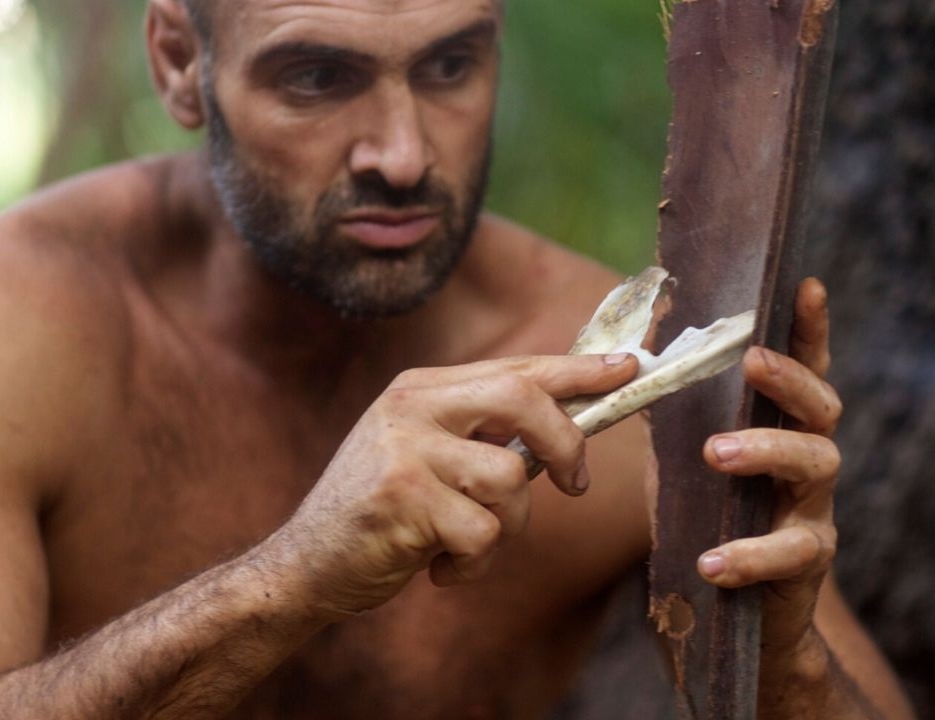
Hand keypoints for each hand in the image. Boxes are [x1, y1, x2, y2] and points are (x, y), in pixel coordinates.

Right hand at [269, 353, 638, 620]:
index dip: (578, 369)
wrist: (306, 563)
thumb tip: (565, 425)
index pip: (517, 367)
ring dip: (508, 527)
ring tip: (467, 542)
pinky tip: (439, 568)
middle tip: (575, 484)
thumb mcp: (425, 452)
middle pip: (522, 400)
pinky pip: (483, 533)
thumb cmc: (382, 512)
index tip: (628, 367)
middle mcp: (412, 404)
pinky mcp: (403, 497)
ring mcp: (405, 448)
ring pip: (511, 479)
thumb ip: (481, 432)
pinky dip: (474, 565)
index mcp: (424, 387)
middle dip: (566, 443)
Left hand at [697, 277, 842, 657]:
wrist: (739, 623)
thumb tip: (637, 351)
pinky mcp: (807, 566)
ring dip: (767, 451)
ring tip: (716, 452)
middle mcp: (810, 463)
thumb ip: (671, 415)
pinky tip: (712, 560)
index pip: (804, 370)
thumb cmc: (713, 526)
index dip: (810, 329)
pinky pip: (790, 553)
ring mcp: (814, 513)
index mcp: (782, 431)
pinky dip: (748, 554)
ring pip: (817, 465)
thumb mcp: (683, 464)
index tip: (804, 286)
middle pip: (823, 408)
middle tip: (751, 362)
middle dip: (790, 379)